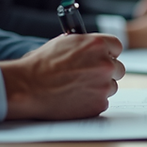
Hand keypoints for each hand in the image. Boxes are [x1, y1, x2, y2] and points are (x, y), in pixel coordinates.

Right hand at [0, 33, 124, 119]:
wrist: (28, 87)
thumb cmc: (41, 64)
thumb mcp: (65, 42)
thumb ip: (86, 45)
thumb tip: (94, 48)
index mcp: (97, 44)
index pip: (116, 46)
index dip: (108, 53)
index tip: (103, 57)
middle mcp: (105, 64)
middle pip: (118, 68)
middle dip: (106, 72)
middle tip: (90, 76)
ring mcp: (104, 85)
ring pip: (111, 86)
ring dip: (99, 87)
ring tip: (76, 87)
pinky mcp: (99, 104)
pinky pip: (102, 102)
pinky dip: (92, 101)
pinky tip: (75, 98)